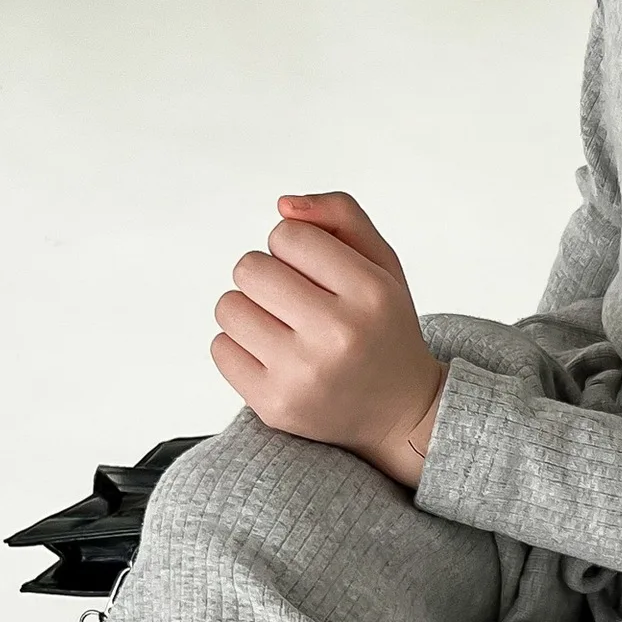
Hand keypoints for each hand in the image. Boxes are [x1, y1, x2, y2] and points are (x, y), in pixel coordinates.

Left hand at [210, 192, 446, 486]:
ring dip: (250, 312)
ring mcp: (306, 374)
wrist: (401, 415)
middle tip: (296, 304)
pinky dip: (240, 349)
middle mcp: (341, 335)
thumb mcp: (381, 265)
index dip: (294, 249)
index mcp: (372, 294)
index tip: (317, 276)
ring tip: (284, 331)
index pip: (288, 235)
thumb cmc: (383, 331)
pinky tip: (275, 359)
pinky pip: (220, 349)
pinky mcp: (276, 405)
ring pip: (229, 307)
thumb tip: (284, 206)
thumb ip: (342, 215)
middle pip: (249, 268)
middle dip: (266, 279)